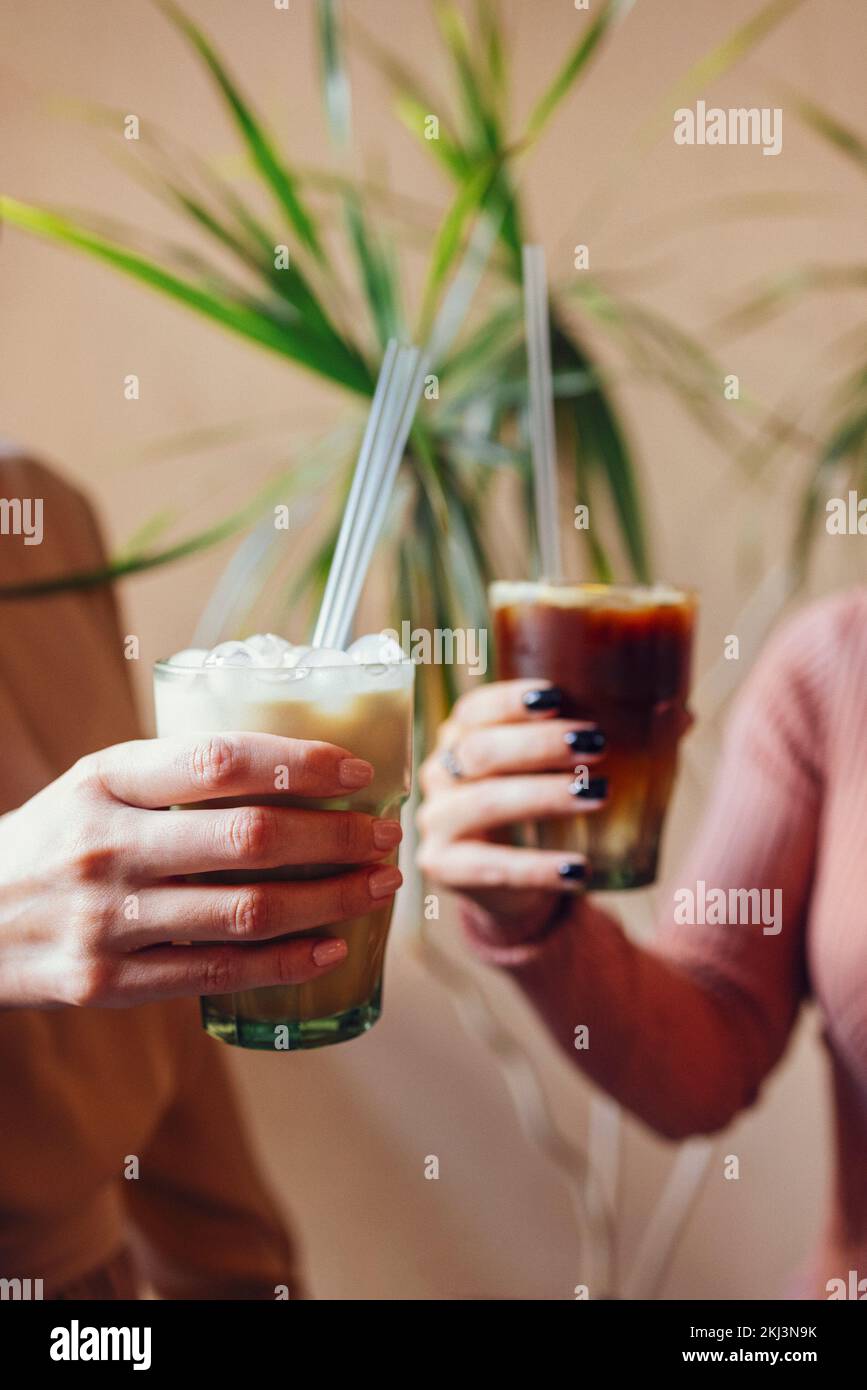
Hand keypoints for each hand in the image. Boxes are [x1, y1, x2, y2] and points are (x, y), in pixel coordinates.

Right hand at [0, 733, 402, 1008]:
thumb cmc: (54, 840)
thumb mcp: (96, 785)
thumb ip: (175, 776)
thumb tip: (294, 769)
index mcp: (105, 779)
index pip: (220, 760)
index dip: (300, 763)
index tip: (357, 771)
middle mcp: (106, 845)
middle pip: (248, 839)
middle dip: (335, 838)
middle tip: (385, 834)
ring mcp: (106, 920)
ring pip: (245, 911)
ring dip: (329, 900)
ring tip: (376, 887)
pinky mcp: (107, 984)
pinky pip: (215, 972)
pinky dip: (284, 963)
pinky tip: (330, 949)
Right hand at [417, 680, 605, 942]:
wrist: (515, 889)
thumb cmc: (543, 812)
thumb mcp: (565, 771)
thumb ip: (611, 740)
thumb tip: (680, 714)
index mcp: (461, 735)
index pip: (475, 708)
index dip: (510, 700)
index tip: (557, 695)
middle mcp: (441, 773)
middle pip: (480, 750)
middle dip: (539, 744)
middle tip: (596, 744)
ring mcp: (436, 822)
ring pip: (484, 803)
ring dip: (543, 796)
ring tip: (598, 795)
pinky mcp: (443, 868)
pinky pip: (491, 867)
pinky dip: (538, 868)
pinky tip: (579, 869)